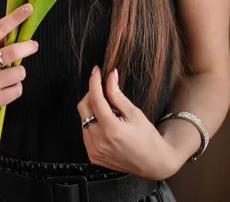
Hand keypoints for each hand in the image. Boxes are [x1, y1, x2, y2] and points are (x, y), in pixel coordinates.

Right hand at [0, 4, 38, 118]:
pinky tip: (4, 86)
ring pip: (20, 72)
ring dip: (18, 71)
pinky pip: (18, 89)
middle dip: (29, 46)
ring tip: (8, 73)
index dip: (17, 17)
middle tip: (32, 45)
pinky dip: (14, 87)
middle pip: (15, 51)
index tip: (29, 8)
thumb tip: (14, 32)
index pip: (0, 28)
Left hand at [77, 66, 178, 180]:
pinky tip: (105, 123)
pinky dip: (92, 122)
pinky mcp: (93, 156)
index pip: (95, 99)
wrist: (153, 163)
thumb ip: (117, 94)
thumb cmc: (147, 137)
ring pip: (83, 119)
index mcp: (111, 129)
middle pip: (84, 107)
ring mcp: (94, 150)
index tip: (96, 71)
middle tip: (104, 90)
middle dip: (92, 94)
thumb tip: (110, 76)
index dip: (94, 81)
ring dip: (92, 109)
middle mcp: (99, 141)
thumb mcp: (134, 112)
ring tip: (109, 111)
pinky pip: (85, 131)